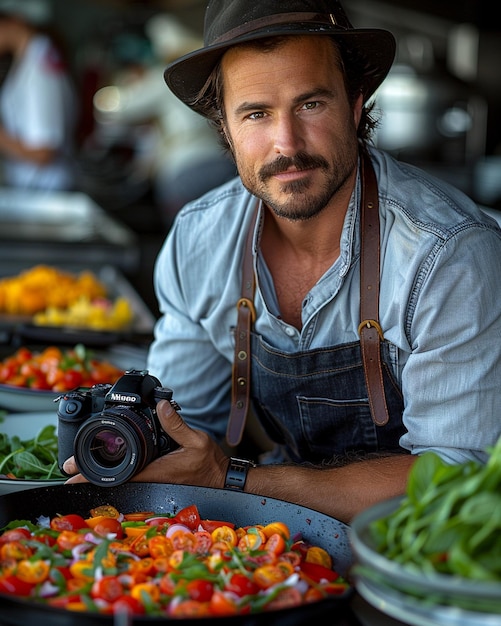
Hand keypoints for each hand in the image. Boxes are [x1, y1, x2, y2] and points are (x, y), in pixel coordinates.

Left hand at [64, 400, 229, 487]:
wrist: (220, 478)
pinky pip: (131, 475)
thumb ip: (177, 424)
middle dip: (88, 475)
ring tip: (80, 466)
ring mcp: (152, 480)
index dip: (93, 475)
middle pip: (113, 479)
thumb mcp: (196, 440)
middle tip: (68, 468)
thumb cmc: (210, 463)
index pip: (118, 474)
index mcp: (157, 471)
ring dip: (100, 473)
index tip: (73, 473)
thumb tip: (161, 405)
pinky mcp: (156, 477)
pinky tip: (108, 464)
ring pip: (121, 479)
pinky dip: (116, 470)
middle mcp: (151, 479)